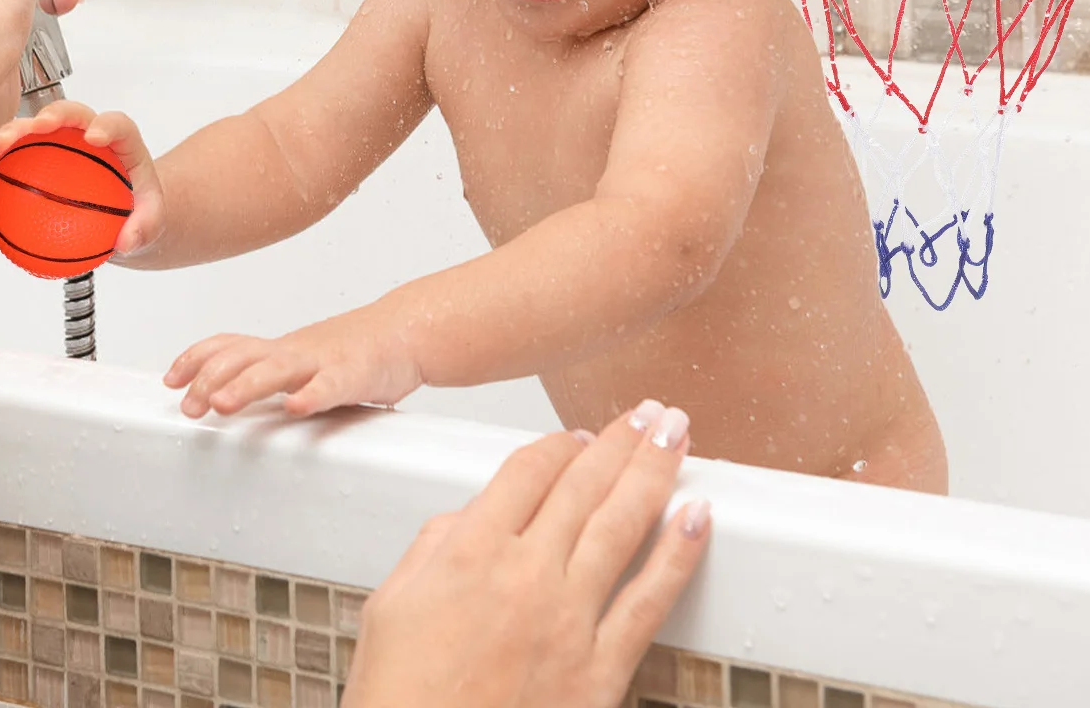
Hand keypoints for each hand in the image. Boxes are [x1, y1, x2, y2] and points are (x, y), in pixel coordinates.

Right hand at [0, 99, 160, 259]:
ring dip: (18, 128)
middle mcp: (92, 133)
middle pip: (74, 114)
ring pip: (40, 124)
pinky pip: (22, 147)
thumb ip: (144, 229)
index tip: (94, 138)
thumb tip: (126, 242)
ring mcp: (65, 140)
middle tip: (39, 128)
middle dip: (55, 114)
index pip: (118, 125)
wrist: (120, 211)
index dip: (106, 124)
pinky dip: (6, 150)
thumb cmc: (136, 209)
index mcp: (124, 141)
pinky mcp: (42, 151)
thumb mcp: (152, 222)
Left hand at [165, 304, 422, 418]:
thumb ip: (263, 371)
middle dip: (210, 380)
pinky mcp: (354, 375)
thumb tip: (218, 393)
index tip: (170, 380)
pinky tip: (297, 407)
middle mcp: (293, 351)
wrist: (402, 331)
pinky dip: (312, 395)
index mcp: (278, 348)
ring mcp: (322, 361)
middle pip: (243, 356)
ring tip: (223, 405)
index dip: (195, 359)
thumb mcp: (297, 357)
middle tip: (190, 407)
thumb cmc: (348, 350)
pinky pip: (330, 385)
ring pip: (278, 370)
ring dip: (247, 386)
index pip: (228, 345)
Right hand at [344, 401, 708, 707]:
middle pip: (584, 484)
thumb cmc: (400, 701)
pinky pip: (648, 601)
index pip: (527, 470)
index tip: (576, 435)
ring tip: (676, 432)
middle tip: (650, 410)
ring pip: (623, 523)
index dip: (558, 443)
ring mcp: (568, 621)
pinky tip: (697, 516)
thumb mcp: (391, 605)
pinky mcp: (599, 672)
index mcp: (470, 552)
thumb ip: (435, 546)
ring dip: (654, 468)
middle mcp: (525, 575)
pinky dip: (678, 553)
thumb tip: (472, 517)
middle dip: (622, 438)